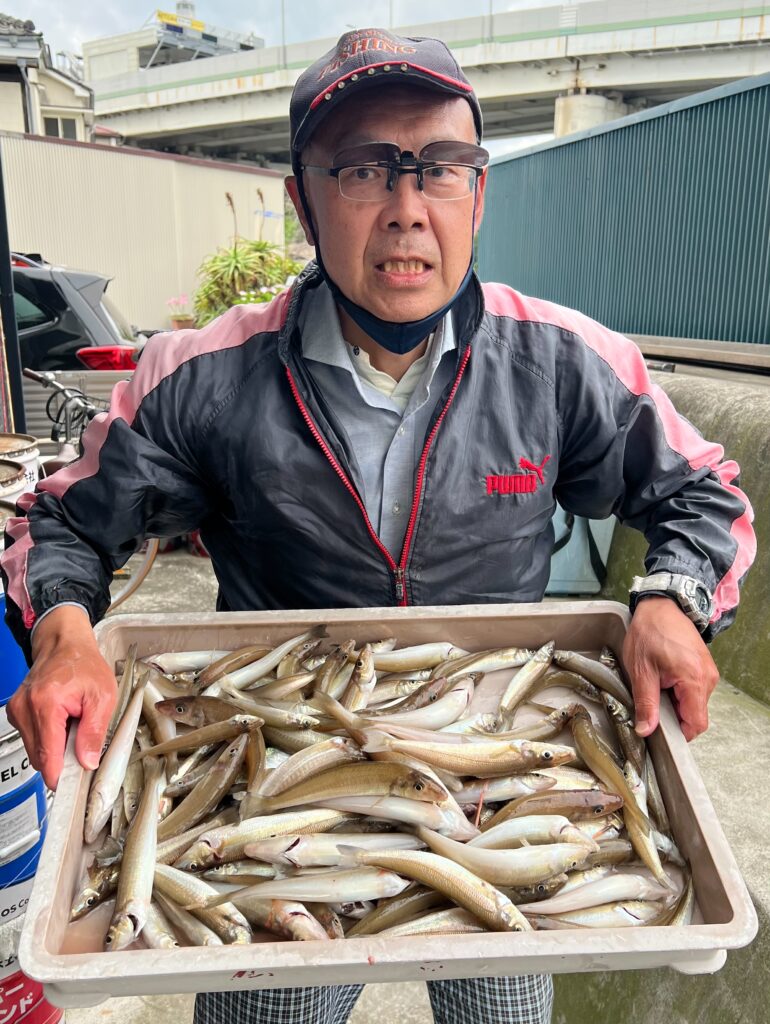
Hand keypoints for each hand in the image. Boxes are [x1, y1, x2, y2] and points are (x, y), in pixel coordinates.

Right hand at [7, 606, 116, 788]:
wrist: (65, 645)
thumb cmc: (84, 665)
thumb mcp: (102, 696)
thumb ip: (94, 732)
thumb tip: (87, 761)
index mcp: (46, 703)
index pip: (47, 754)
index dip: (59, 774)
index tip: (70, 786)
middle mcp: (24, 708)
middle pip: (39, 757)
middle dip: (61, 758)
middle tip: (82, 744)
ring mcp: (17, 711)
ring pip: (35, 750)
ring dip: (55, 747)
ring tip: (72, 725)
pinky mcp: (16, 713)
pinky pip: (32, 739)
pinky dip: (48, 738)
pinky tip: (61, 722)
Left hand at [623, 596, 718, 741]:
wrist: (662, 606)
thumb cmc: (650, 632)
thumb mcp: (641, 670)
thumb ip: (646, 703)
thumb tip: (646, 730)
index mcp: (694, 680)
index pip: (696, 723)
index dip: (679, 733)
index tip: (659, 730)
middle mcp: (708, 678)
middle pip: (695, 715)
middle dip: (673, 716)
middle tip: (651, 702)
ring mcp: (708, 672)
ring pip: (694, 703)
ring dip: (675, 702)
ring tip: (656, 684)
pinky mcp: (704, 667)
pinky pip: (694, 690)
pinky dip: (679, 691)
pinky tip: (663, 678)